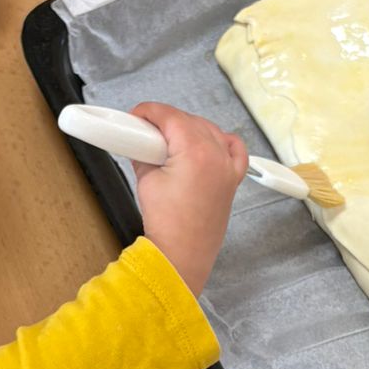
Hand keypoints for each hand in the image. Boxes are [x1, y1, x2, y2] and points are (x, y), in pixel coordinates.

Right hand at [132, 103, 246, 296]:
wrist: (182, 256)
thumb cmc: (167, 226)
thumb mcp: (147, 180)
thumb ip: (144, 153)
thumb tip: (141, 141)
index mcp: (196, 152)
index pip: (169, 116)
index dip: (148, 112)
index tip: (135, 117)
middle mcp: (217, 155)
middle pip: (188, 120)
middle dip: (164, 122)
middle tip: (143, 133)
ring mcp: (228, 167)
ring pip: (209, 130)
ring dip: (187, 129)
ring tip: (166, 142)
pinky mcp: (231, 180)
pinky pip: (233, 148)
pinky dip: (219, 141)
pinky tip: (204, 144)